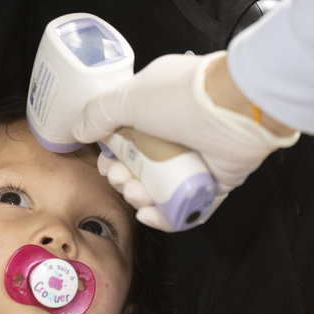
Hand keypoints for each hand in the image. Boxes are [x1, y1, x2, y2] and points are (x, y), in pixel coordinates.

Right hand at [73, 51, 299, 230]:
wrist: (235, 108)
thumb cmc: (181, 97)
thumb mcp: (127, 97)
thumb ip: (98, 114)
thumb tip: (78, 130)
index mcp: (155, 110)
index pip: (126, 140)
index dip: (111, 156)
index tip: (106, 163)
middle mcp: (174, 135)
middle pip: (139, 169)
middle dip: (123, 180)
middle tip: (121, 178)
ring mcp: (195, 160)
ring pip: (159, 191)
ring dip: (140, 198)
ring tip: (137, 193)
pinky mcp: (214, 183)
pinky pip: (187, 208)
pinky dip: (166, 216)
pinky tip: (149, 214)